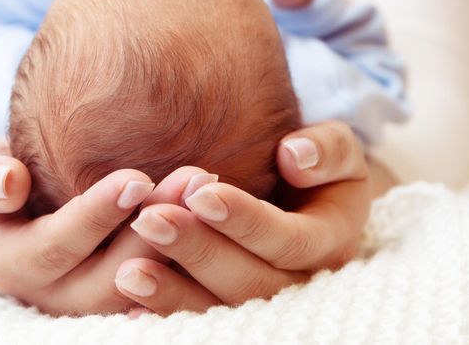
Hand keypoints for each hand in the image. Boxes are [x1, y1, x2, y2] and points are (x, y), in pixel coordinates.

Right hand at [0, 137, 212, 315]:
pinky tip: (222, 215)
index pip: (56, 247)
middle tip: (194, 180)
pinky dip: (194, 256)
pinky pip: (167, 290)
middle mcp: (55, 296)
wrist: (16, 197)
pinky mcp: (132, 297)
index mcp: (12, 265)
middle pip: (110, 277)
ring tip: (209, 189)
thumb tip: (7, 183)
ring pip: (146, 286)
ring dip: (182, 242)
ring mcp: (94, 303)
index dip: (96, 216)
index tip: (137, 177)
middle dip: (153, 228)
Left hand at [115, 121, 382, 314]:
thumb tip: (295, 154)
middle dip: (198, 252)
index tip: (200, 193)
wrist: (312, 200)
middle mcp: (299, 282)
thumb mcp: (339, 151)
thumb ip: (328, 150)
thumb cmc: (319, 167)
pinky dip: (164, 311)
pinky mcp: (230, 307)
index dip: (245, 220)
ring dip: (173, 293)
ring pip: (221, 308)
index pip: (288, 240)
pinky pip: (199, 317)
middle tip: (150, 220)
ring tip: (129, 271)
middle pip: (250, 283)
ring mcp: (264, 302)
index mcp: (329, 242)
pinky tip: (131, 299)